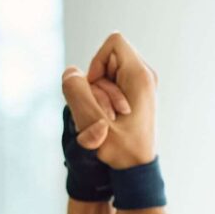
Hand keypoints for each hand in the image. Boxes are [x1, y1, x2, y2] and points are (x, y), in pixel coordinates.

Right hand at [61, 32, 156, 169]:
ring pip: (107, 73)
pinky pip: (111, 85)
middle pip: (108, 58)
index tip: (94, 88)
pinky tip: (109, 120)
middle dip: (96, 82)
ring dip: (99, 95)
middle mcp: (145, 76)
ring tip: (107, 119)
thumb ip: (77, 95)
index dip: (96, 61)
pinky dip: (104, 100)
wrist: (136, 170)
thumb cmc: (120, 150)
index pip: (114, 42)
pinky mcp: (136, 95)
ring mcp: (142, 85)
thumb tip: (70, 72)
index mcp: (140, 76)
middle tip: (102, 110)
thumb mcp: (93, 123)